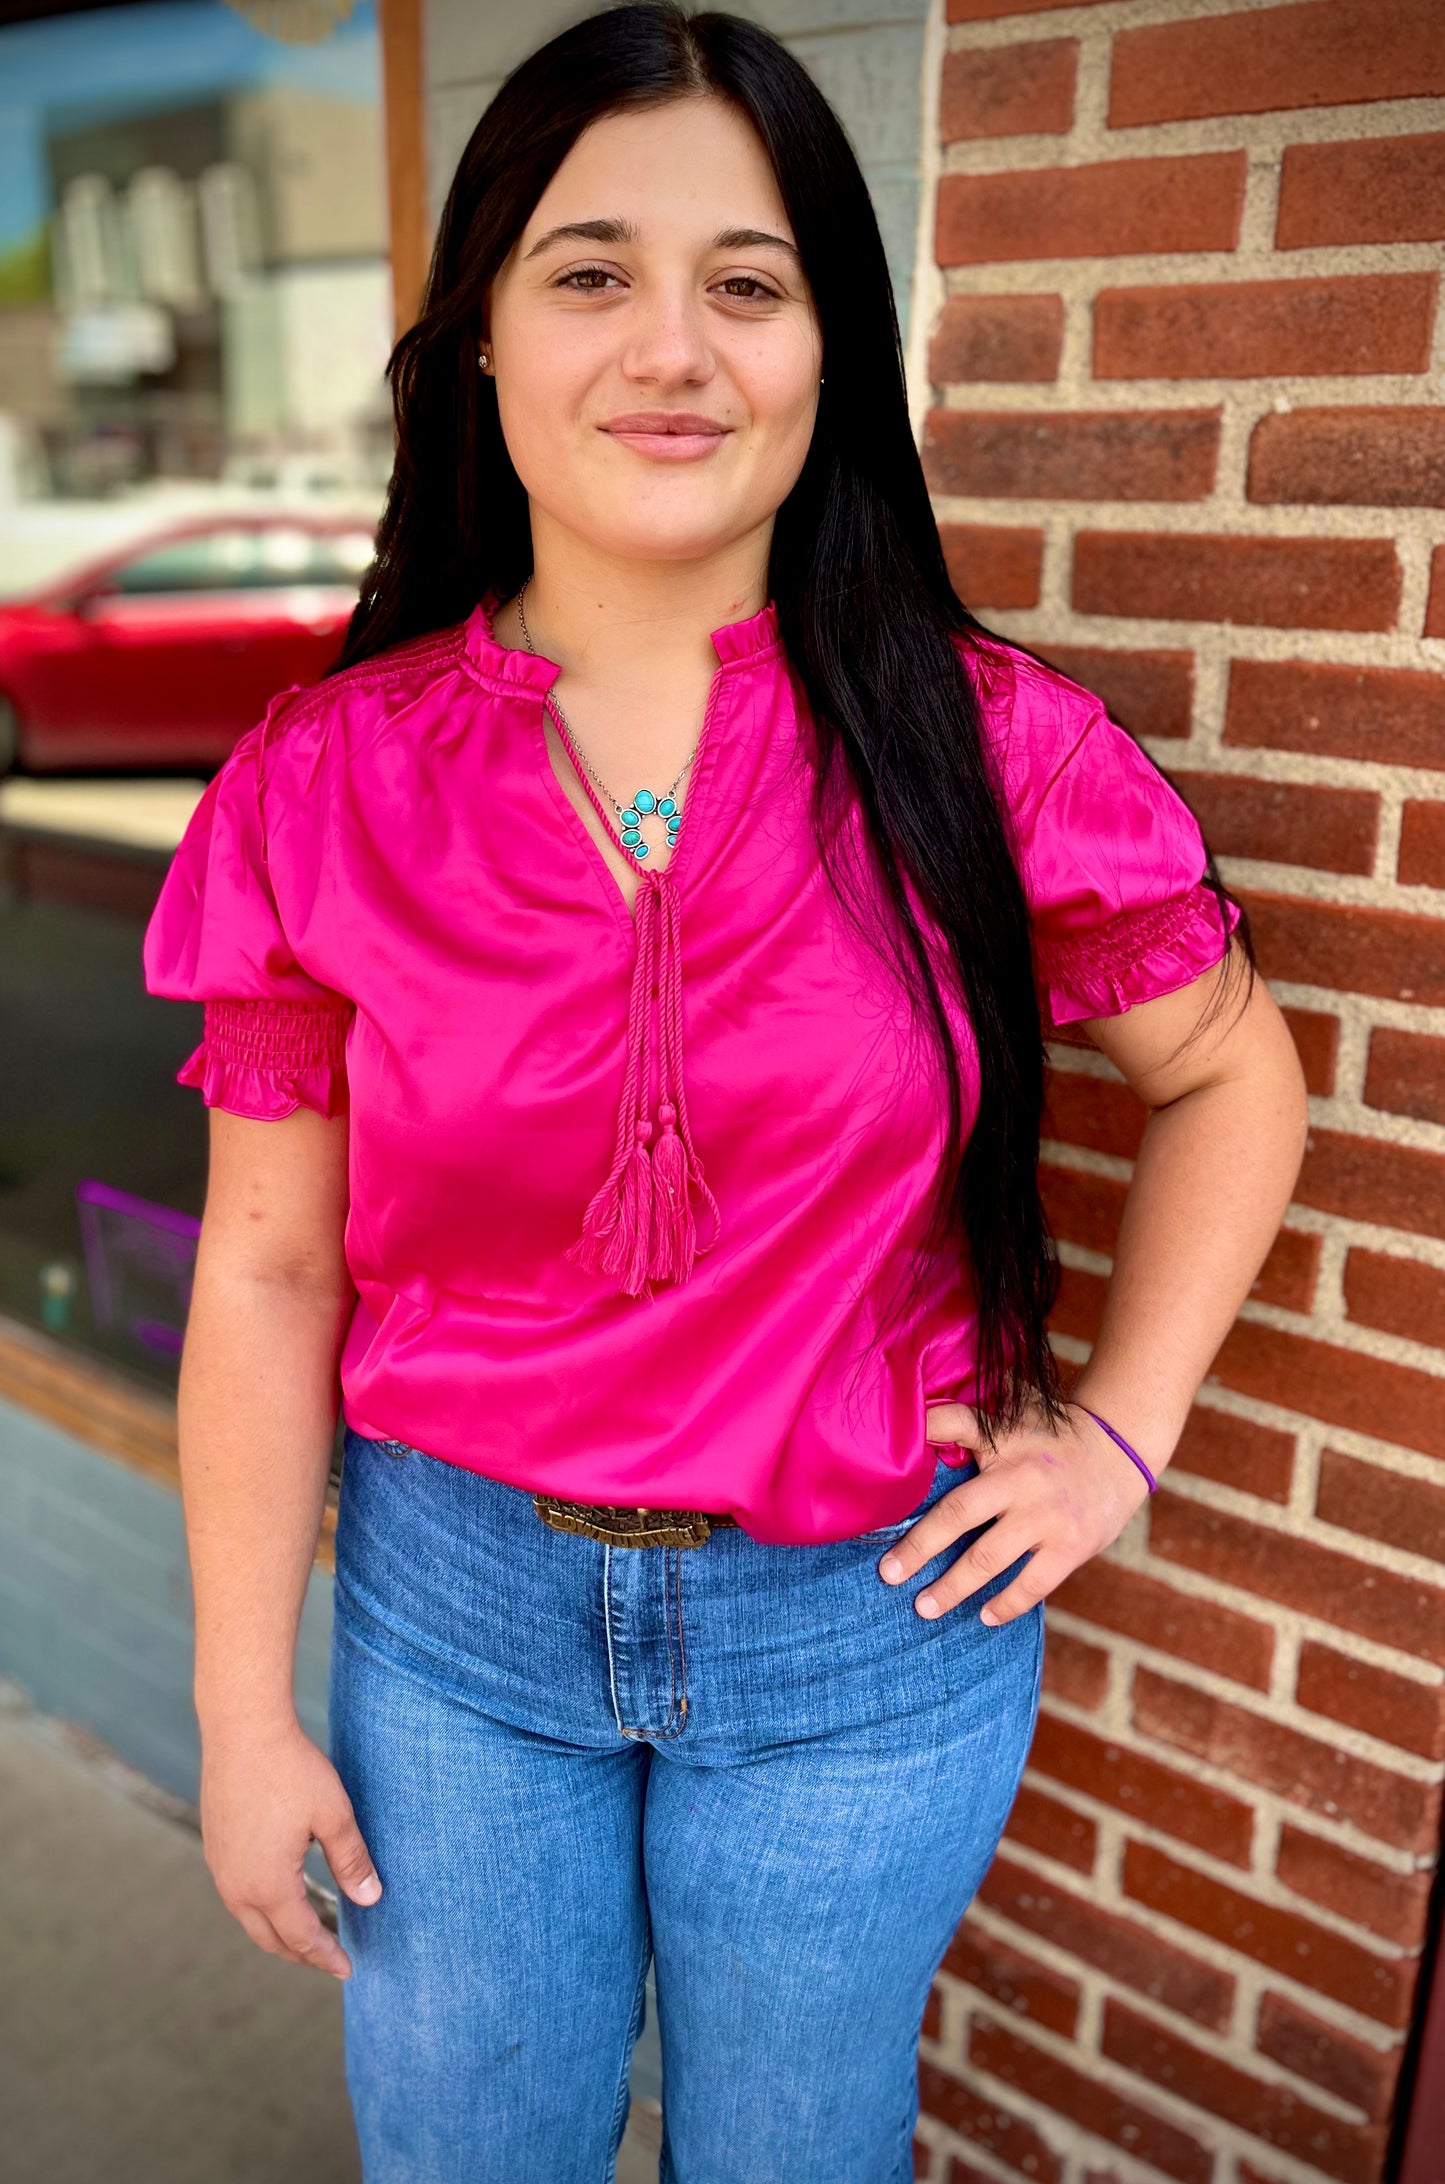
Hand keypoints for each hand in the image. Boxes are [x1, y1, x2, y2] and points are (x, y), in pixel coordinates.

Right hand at [199, 1716, 381, 1977]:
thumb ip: (352, 1861)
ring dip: (279, 1933)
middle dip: (302, 1954)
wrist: (241, 1730)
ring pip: (250, 1920)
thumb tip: (370, 1899)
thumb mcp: (333, 1815)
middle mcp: (238, 1886)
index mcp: (269, 1886)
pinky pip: (237, 1896)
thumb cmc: (291, 1770)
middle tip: (329, 1960)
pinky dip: (261, 1910)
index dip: (326, 1957)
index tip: (348, 1969)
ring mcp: (221, 1868)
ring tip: (306, 1936)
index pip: (302, 1938)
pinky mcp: (215, 1847)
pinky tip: (278, 1897)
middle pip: (271, 1939)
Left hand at [877, 1398, 1152, 1625]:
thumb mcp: (1017, 1411)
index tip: (888, 1459)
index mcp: (1003, 1440)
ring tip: (924, 1607)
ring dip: (953, 1587)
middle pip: (958, 1513)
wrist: (1120, 1450)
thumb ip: (974, 1418)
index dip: (926, 1431)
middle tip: (888, 1574)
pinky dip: (1005, 1604)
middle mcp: (1020, 1478)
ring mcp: (1046, 1516)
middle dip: (919, 1547)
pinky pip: (1031, 1585)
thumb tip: (920, 1417)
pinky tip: (984, 1616)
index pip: (956, 1425)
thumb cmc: (1054, 1435)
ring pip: (988, 1559)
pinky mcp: (1070, 1547)